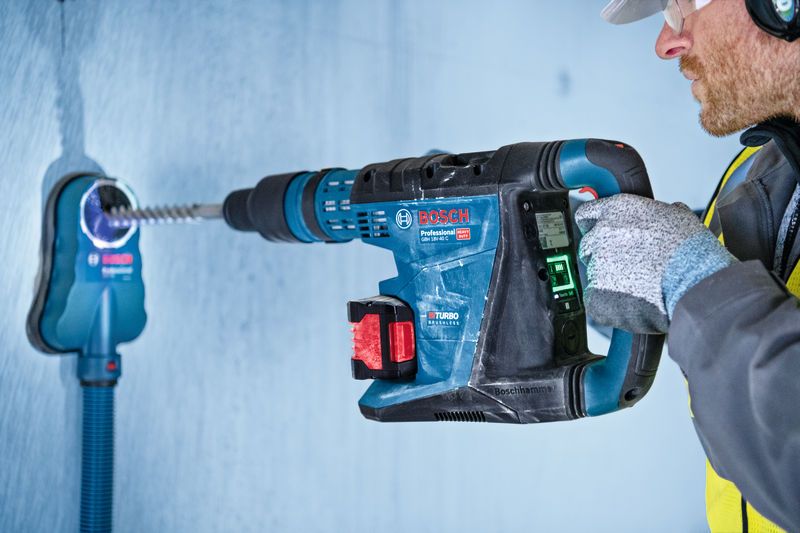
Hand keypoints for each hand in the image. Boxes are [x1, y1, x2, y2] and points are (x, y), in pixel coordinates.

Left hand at [574, 194, 736, 333]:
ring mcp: (596, 264)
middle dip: (604, 256)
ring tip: (638, 285)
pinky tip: (632, 301)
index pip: (587, 215)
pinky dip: (610, 304)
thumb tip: (664, 214)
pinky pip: (596, 300)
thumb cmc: (691, 251)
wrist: (694, 281)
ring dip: (609, 280)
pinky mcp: (596, 293)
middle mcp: (601, 234)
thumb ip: (658, 214)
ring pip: (593, 274)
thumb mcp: (677, 216)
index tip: (601, 234)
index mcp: (617, 211)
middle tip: (627, 265)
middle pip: (588, 246)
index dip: (595, 226)